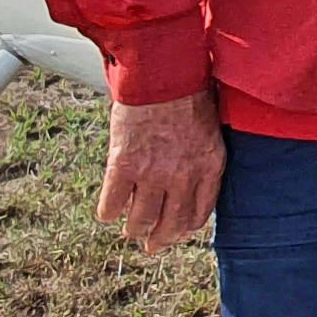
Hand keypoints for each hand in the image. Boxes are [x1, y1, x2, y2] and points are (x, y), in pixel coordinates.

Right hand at [98, 91, 225, 254]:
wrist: (161, 70)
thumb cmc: (187, 90)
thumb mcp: (209, 127)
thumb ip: (201, 156)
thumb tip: (190, 177)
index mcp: (209, 166)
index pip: (198, 214)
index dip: (184, 228)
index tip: (176, 232)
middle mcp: (183, 176)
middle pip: (171, 225)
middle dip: (160, 240)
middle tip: (151, 246)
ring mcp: (153, 173)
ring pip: (141, 220)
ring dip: (134, 229)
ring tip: (130, 231)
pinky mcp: (124, 165)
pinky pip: (113, 203)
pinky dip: (108, 211)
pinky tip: (107, 212)